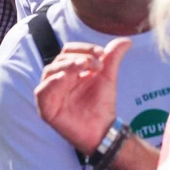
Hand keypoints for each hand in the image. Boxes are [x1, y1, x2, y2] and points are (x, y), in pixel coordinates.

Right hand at [35, 38, 130, 153]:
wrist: (103, 129)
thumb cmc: (102, 103)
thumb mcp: (108, 76)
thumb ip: (113, 57)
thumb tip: (127, 40)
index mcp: (69, 69)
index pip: (69, 50)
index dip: (85, 48)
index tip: (102, 53)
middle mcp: (57, 78)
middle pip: (60, 59)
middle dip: (79, 58)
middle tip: (98, 65)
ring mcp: (50, 93)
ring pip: (50, 71)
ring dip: (66, 66)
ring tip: (83, 66)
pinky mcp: (46, 108)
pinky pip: (42, 92)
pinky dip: (51, 83)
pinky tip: (64, 78)